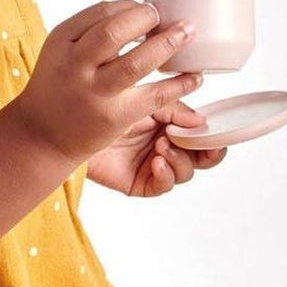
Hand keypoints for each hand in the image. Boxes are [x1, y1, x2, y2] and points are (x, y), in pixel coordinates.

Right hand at [17, 0, 204, 166]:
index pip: (101, 12)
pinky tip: (194, 76)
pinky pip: (154, 96)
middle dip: (146, 18)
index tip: (144, 8)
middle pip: (115, 32)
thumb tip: (137, 11)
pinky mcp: (114, 117)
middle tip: (161, 16)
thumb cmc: (57, 87)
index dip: (130, 5)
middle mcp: (76, 66)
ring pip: (137, 63)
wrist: (41, 135)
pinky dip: (180, 84)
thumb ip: (90, 32)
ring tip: (186, 32)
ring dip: (168, 43)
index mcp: (62, 41)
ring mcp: (95, 93)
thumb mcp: (61, 51)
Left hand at [87, 99, 227, 195]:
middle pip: (201, 158)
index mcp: (172, 125)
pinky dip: (165, 173)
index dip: (214, 138)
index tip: (217, 134)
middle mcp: (167, 145)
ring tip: (162, 144)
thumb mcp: (144, 101)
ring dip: (180, 158)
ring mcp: (155, 165)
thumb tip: (202, 122)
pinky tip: (156, 160)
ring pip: (185, 171)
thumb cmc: (104, 107)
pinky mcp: (141, 182)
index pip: (203, 136)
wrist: (70, 125)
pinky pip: (164, 185)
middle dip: (206, 153)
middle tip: (202, 146)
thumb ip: (174, 110)